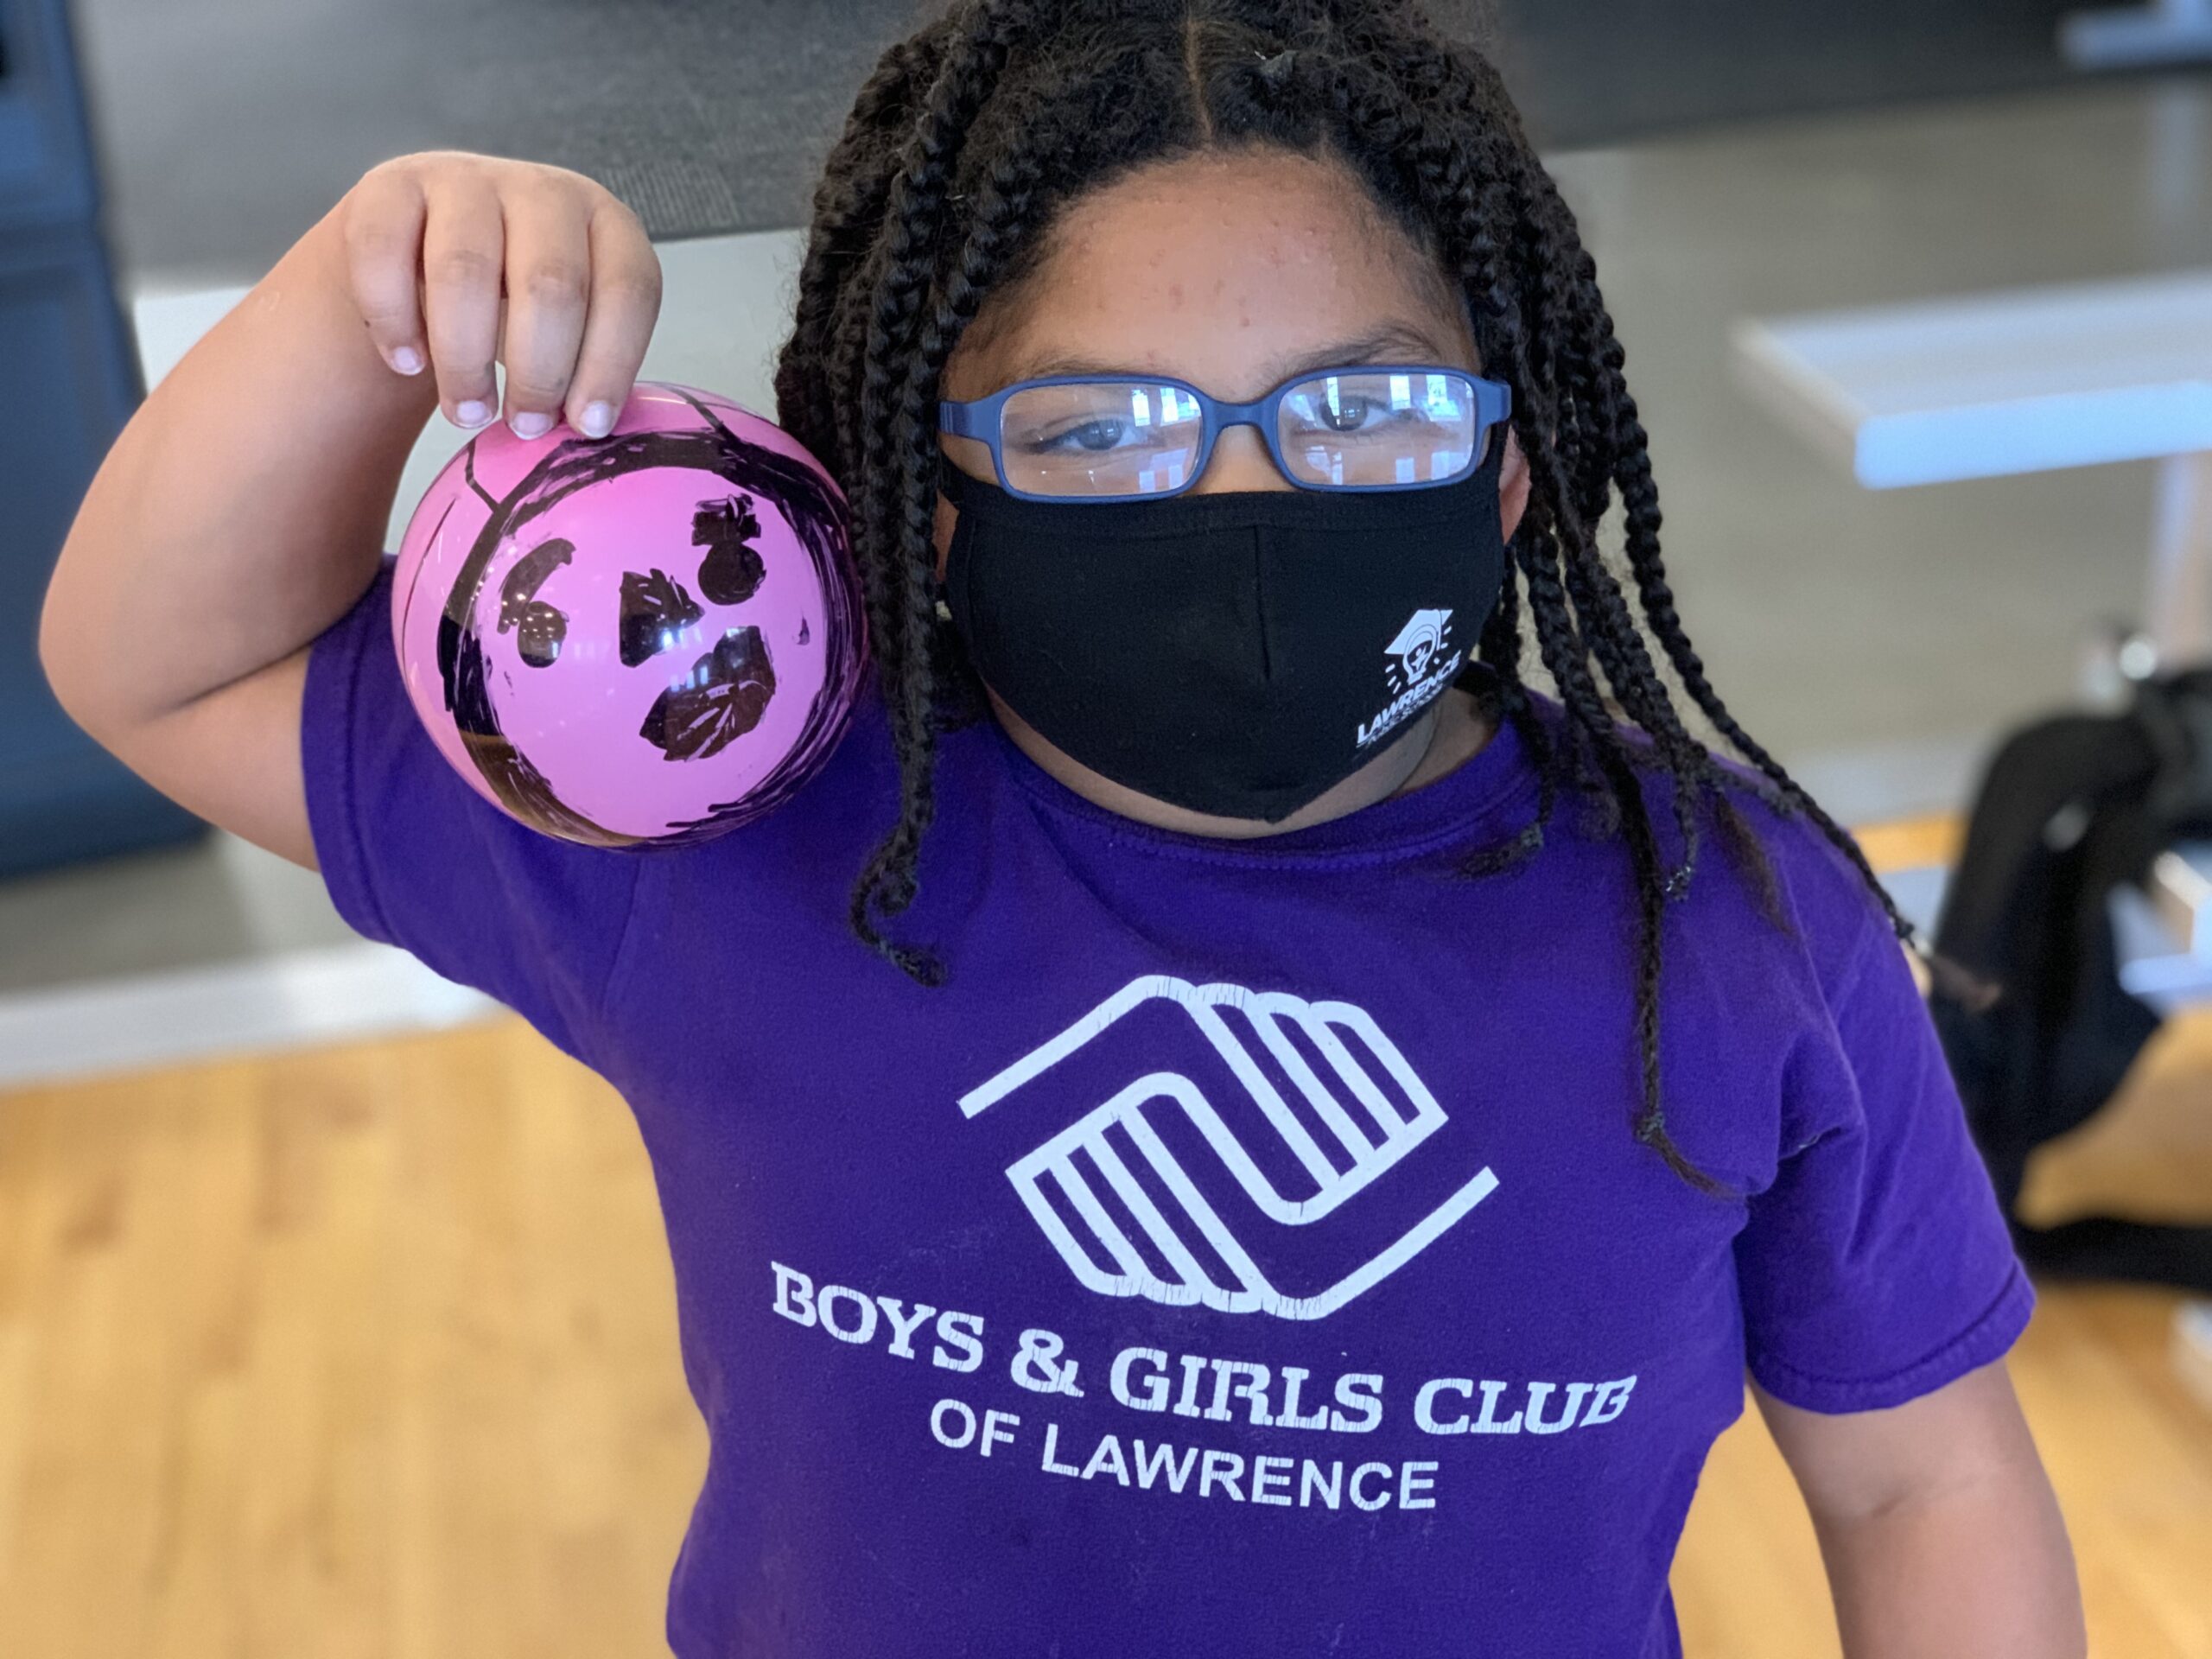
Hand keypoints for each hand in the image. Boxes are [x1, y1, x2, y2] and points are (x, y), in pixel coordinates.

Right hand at [334, 150, 661, 439]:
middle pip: (550, 286)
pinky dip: (394, 321)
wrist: (426, 249)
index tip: (586, 426)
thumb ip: (586, 364)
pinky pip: (384, 254)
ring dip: (465, 362)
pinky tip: (409, 363)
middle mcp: (543, 192)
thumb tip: (584, 432)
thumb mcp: (569, 328)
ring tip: (466, 412)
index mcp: (606, 225)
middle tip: (524, 426)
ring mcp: (465, 179)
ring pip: (465, 272)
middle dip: (539, 373)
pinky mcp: (389, 185)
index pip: (627, 290)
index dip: (609, 364)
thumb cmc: (514, 302)